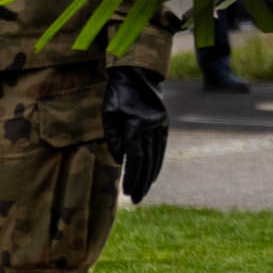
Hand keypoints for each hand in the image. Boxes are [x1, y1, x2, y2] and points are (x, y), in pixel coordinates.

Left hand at [101, 65, 168, 205]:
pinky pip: (161, 148)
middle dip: (141, 182)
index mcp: (136, 124)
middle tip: (136, 199)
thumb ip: (113, 137)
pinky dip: (157, 163)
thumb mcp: (108, 113)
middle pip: (147, 161)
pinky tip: (152, 176)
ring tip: (143, 192)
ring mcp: (161, 125)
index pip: (135, 156)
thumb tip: (120, 159)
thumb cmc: (117, 93)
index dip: (131, 176)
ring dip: (150, 177)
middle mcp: (152, 126)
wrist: (138, 73)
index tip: (126, 191)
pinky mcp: (164, 124)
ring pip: (156, 157)